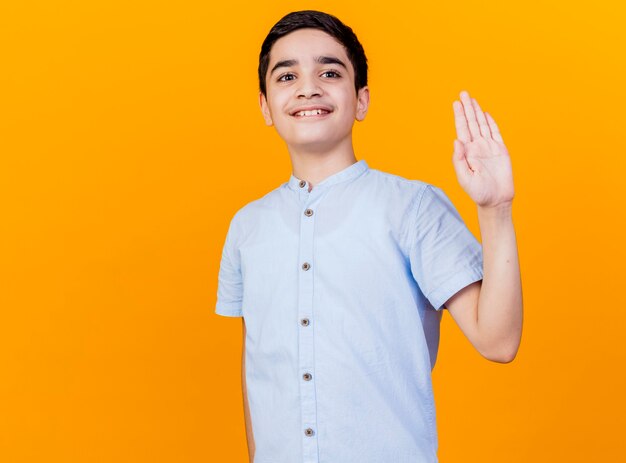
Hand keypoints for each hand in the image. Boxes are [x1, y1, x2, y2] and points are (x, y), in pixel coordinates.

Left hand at [452, 90, 513, 208]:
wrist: (495, 200)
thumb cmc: (478, 192)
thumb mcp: (465, 178)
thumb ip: (459, 160)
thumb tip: (456, 141)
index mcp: (467, 152)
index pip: (462, 130)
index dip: (460, 116)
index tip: (456, 103)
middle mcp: (477, 147)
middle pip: (472, 123)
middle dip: (467, 108)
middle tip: (463, 93)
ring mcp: (489, 148)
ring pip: (483, 125)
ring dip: (477, 112)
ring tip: (472, 99)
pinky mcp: (501, 151)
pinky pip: (496, 133)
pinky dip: (491, 123)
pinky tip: (486, 114)